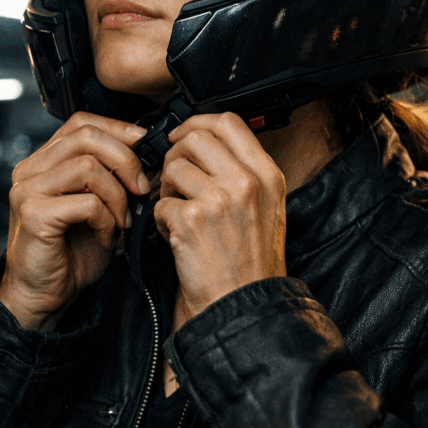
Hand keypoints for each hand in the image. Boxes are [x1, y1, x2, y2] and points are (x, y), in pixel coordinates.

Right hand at [0, 112, 149, 329]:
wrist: (44, 295)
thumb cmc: (72, 252)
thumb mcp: (98, 204)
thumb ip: (111, 175)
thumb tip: (148, 152)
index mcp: (44, 161)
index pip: (82, 122)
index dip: (119, 129)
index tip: (146, 147)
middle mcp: (30, 169)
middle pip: (86, 137)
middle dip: (126, 160)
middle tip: (142, 188)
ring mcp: (27, 190)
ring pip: (88, 167)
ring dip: (117, 195)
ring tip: (121, 220)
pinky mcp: (33, 214)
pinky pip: (86, 202)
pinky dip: (107, 220)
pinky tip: (106, 237)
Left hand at [154, 112, 286, 327]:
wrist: (242, 305)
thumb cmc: (251, 263)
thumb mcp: (267, 208)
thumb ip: (243, 171)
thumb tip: (207, 141)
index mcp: (267, 175)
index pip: (228, 122)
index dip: (198, 122)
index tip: (184, 135)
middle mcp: (246, 182)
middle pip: (195, 137)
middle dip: (176, 154)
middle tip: (176, 178)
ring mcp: (219, 200)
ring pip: (173, 167)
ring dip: (166, 188)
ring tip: (178, 211)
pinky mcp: (191, 220)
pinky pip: (160, 203)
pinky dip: (161, 219)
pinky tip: (177, 235)